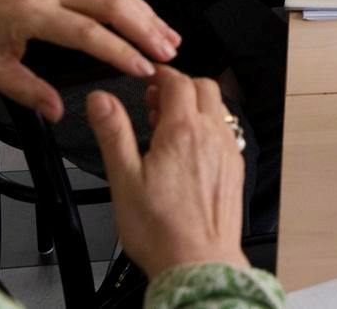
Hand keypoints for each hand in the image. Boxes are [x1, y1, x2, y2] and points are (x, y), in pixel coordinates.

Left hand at [0, 0, 179, 122]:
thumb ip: (27, 90)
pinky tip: (147, 18)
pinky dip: (132, 1)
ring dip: (146, 13)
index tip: (145, 69)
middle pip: (112, 3)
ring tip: (169, 38)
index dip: (120, 52)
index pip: (88, 32)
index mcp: (31, 12)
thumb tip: (58, 112)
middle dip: (146, 28)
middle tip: (169, 52)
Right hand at [88, 68, 248, 276]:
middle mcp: (212, 136)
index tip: (148, 78)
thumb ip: (113, 133)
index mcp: (183, 132)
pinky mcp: (235, 168)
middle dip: (180, 85)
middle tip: (155, 99)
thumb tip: (100, 100)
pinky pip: (225, 132)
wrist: (198, 262)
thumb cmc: (162, 230)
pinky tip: (188, 149)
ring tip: (167, 125)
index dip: (161, 74)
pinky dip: (207, 127)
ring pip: (218, 109)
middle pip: (204, 88)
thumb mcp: (124, 179)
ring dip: (195, 106)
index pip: (178, 82)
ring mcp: (228, 151)